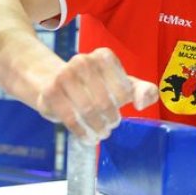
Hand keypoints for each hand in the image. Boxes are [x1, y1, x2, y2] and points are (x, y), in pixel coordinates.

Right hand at [36, 48, 158, 143]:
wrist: (58, 83)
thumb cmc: (99, 85)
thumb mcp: (124, 86)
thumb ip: (144, 91)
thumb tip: (141, 103)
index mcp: (104, 56)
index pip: (123, 89)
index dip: (122, 104)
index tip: (118, 108)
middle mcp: (83, 61)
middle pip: (104, 102)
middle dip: (110, 119)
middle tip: (110, 126)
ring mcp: (64, 74)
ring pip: (87, 110)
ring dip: (97, 127)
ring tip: (101, 133)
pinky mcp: (50, 91)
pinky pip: (70, 118)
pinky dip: (81, 132)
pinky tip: (87, 138)